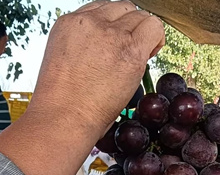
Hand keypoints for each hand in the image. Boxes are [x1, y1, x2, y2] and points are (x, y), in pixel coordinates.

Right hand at [0, 1, 164, 174]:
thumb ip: (83, 49)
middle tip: (131, 50)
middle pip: (122, 9)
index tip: (116, 42)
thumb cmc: (62, 104)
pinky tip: (151, 53)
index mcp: (68, 24)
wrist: (63, 118)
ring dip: (144, 33)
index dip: (113, 24)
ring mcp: (111, 34)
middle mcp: (89, 23)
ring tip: (142, 54)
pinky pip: (154, 28)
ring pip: (140, 16)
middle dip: (130, 27)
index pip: (100, 9)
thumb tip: (106, 54)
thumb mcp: (63, 63)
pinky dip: (157, 39)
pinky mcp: (130, 50)